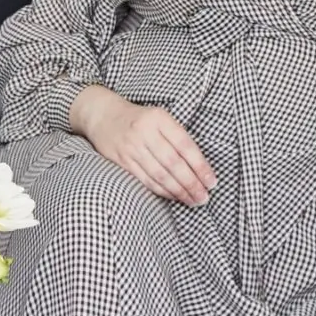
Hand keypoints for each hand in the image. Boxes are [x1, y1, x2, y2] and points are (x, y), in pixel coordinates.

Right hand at [67, 86, 216, 205]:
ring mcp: (131, 147)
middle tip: (204, 197)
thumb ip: (177, 137)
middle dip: (191, 183)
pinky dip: (161, 190)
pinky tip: (173, 196)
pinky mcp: (121, 160)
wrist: (104, 115)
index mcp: (159, 118)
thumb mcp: (160, 118)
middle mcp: (145, 132)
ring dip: (178, 190)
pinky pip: (145, 179)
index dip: (200, 165)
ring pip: (159, 174)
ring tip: (192, 200)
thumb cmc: (140, 119)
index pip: (185, 145)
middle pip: (173, 163)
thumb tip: (199, 166)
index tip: (211, 181)